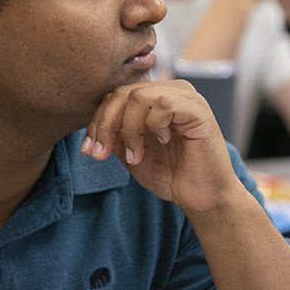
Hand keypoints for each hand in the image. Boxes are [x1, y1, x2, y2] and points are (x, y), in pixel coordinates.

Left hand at [82, 80, 241, 212]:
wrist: (201, 198)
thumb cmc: (170, 175)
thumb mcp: (130, 153)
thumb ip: (114, 135)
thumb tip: (93, 128)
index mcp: (153, 98)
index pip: (115, 96)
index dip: (97, 121)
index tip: (88, 150)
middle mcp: (170, 91)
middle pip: (123, 92)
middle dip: (105, 125)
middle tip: (100, 153)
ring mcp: (186, 97)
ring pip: (139, 96)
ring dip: (128, 129)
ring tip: (135, 155)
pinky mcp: (198, 110)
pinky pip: (163, 104)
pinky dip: (153, 126)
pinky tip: (163, 142)